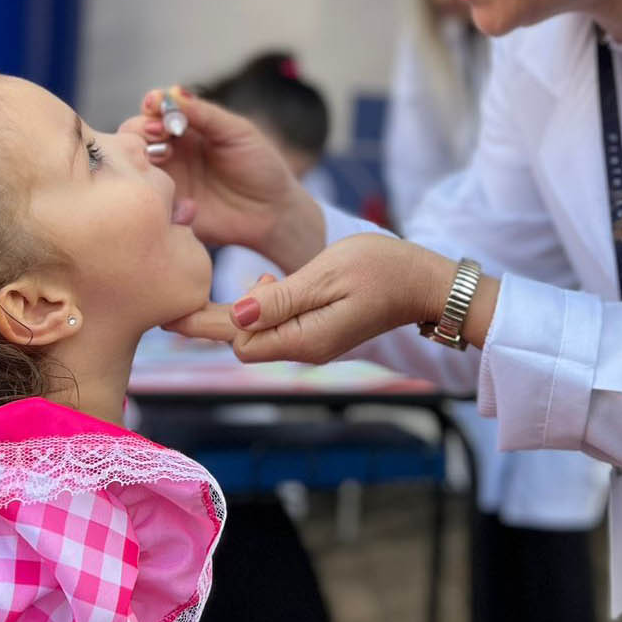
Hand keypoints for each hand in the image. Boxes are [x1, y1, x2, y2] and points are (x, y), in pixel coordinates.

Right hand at [119, 87, 323, 268]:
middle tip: (158, 132)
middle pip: (136, 132)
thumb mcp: (237, 133)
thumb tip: (174, 93)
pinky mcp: (166, 206)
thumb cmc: (260, 167)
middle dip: (141, 127)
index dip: (153, 104)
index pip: (157, 109)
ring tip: (162, 156)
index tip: (155, 105)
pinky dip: (145, 187)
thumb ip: (205, 114)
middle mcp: (171, 151)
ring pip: (134, 162)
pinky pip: (144, 196)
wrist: (273, 213)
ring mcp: (165, 179)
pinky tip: (161, 186)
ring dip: (139, 154)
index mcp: (187, 128)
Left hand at [226, 235, 454, 363]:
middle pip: (245, 343)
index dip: (217, 320)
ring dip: (253, 308)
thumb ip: (281, 299)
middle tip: (259, 276)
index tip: (197, 302)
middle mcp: (305, 351)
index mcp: (305, 340)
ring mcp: (313, 345)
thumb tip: (235, 316)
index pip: (240, 344)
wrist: (425, 283)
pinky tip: (279, 285)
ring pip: (260, 335)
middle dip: (233, 314)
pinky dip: (268, 309)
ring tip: (272, 277)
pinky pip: (278, 329)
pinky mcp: (319, 334)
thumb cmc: (382, 269)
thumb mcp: (327, 275)